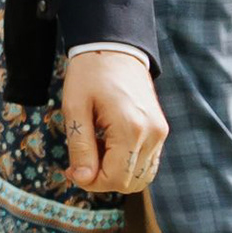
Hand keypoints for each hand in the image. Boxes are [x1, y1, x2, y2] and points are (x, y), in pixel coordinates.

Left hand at [63, 47, 166, 195]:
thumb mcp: (75, 108)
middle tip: (79, 162)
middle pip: (129, 183)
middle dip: (101, 180)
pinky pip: (147, 164)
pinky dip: (127, 166)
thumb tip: (83, 179)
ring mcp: (160, 133)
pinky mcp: (160, 131)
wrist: (115, 49)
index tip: (71, 169)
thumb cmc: (90, 75)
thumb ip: (80, 146)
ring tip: (94, 153)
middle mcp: (153, 134)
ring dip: (115, 174)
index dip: (90, 182)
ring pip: (141, 177)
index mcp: (131, 128)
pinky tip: (108, 149)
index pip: (115, 179)